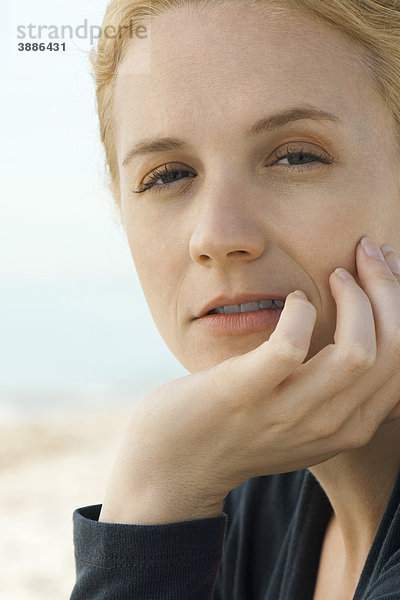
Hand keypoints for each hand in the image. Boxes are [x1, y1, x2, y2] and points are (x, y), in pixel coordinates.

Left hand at [100, 237, 399, 523]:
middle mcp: (329, 425)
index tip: (387, 268)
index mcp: (350, 427)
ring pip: (358, 351)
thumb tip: (366, 340)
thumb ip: (337, 393)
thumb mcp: (303, 420)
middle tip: (367, 253)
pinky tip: (292, 298)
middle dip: (389, 290)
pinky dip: (299, 312)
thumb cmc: (238, 428)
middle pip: (392, 351)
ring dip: (356, 298)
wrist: (175, 466)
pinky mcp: (244, 393)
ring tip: (336, 273)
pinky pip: (291, 346)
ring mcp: (287, 413)